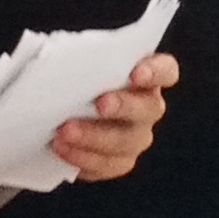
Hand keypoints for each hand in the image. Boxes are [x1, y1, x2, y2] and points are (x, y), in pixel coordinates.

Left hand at [51, 51, 178, 181]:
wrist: (52, 112)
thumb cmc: (69, 79)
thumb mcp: (72, 61)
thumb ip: (79, 58)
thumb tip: (59, 53)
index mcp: (145, 75)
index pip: (165, 70)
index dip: (155, 72)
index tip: (136, 74)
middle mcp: (147, 107)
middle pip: (149, 108)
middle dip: (124, 106)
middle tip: (99, 104)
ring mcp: (136, 137)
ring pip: (128, 141)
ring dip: (95, 137)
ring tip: (64, 131)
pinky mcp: (118, 161)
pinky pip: (108, 164)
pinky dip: (84, 158)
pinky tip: (62, 147)